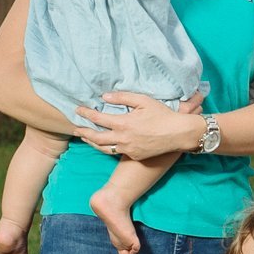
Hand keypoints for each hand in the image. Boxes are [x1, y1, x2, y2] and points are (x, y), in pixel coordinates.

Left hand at [75, 92, 203, 158]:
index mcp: (123, 123)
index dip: (86, 114)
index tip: (78, 110)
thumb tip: (105, 97)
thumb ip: (123, 97)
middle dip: (83, 132)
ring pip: (104, 148)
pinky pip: (117, 152)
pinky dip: (109, 147)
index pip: (98, 119)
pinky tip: (106, 144)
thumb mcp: (143, 100)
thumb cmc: (162, 114)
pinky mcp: (135, 156)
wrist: (178, 133)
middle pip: (96, 137)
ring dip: (92, 143)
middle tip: (75, 128)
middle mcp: (123, 138)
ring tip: (86, 138)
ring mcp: (128, 149)